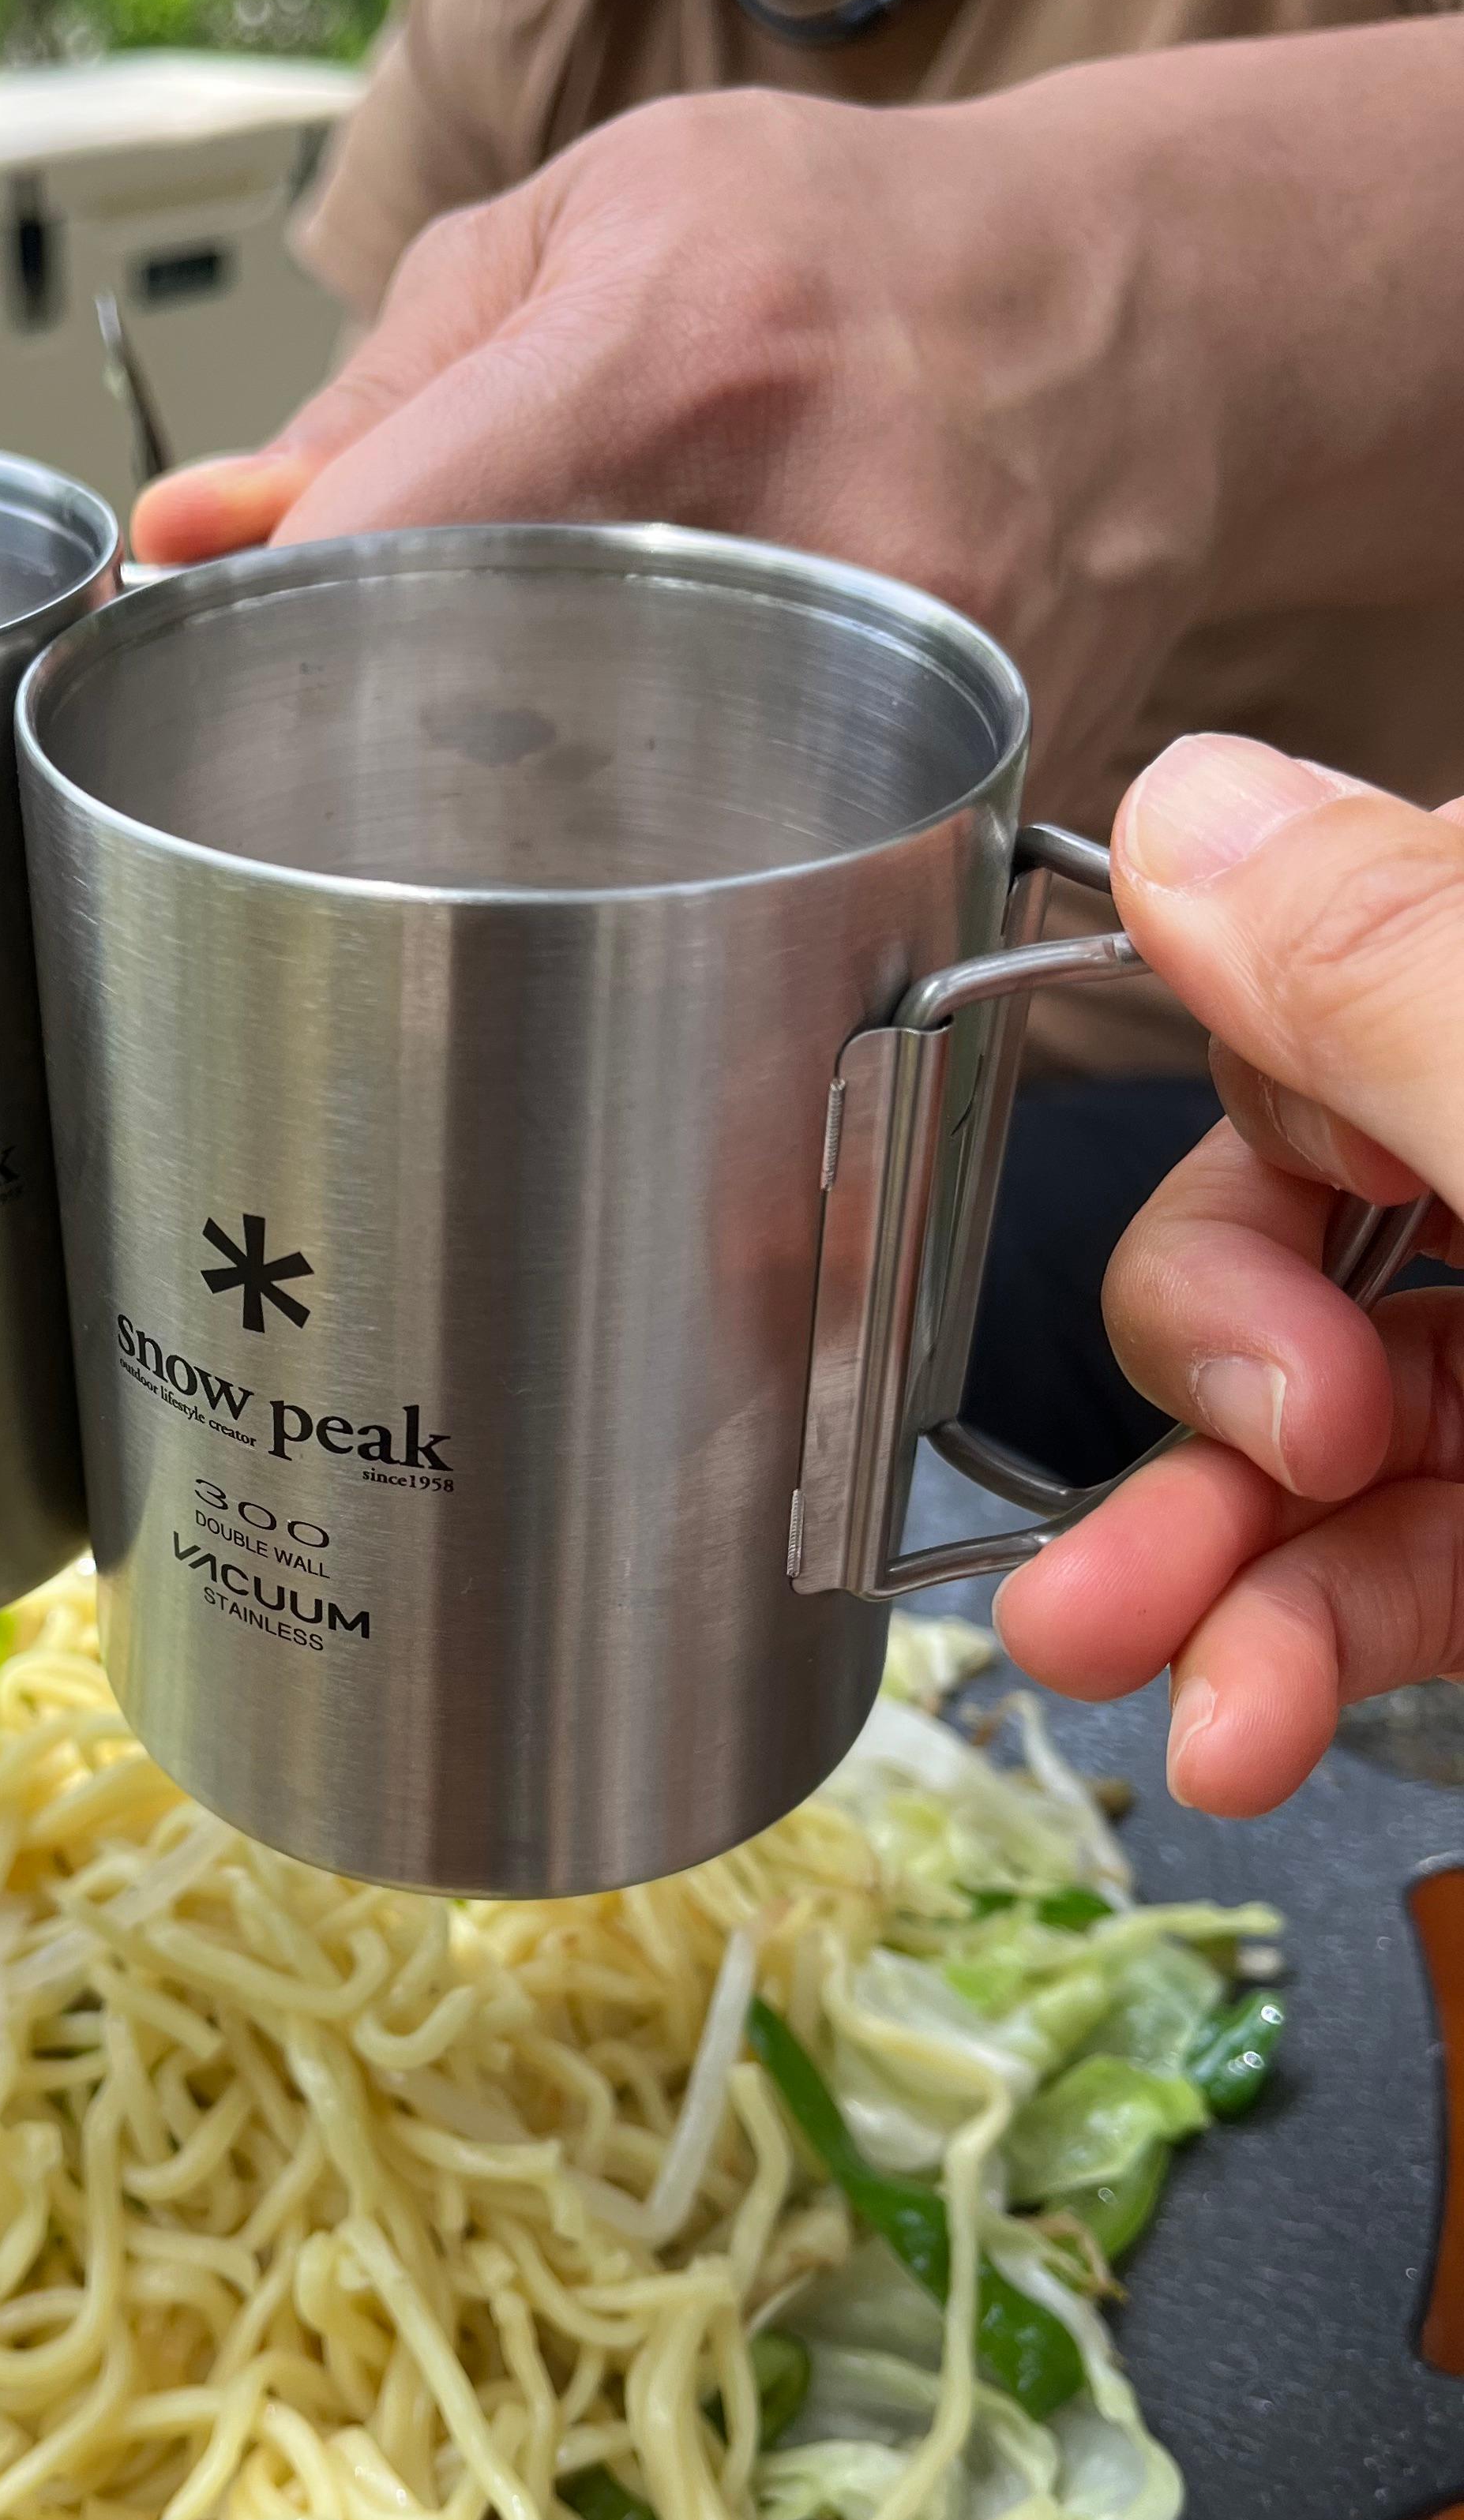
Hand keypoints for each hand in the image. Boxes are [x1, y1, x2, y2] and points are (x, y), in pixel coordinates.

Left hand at [135, 81, 1234, 814]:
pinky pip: (773, 891)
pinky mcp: (976, 792)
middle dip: (404, 770)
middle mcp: (813, 522)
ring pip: (640, 859)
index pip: (394, 542)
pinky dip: (691, 877)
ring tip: (561, 765)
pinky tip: (687, 806)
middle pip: (503, 741)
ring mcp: (921, 684)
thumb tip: (188, 537)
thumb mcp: (586, 225)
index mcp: (679, 347)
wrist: (1137, 317)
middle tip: (384, 747)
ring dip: (544, 851)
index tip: (225, 672)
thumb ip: (378, 389)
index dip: (276, 635)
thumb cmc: (833, 254)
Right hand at [993, 734, 1463, 1813]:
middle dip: (1206, 1378)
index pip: (1316, 984)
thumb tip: (1181, 798)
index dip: (1257, 1141)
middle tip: (1249, 1467)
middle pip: (1288, 1217)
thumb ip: (1405, 966)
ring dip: (1204, 1561)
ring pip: (1329, 1423)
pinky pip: (1406, 1561)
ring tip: (1114, 1664)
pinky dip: (1308, 1644)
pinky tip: (1242, 1722)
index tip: (1280, 1306)